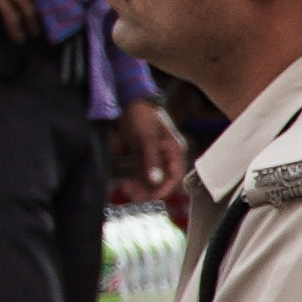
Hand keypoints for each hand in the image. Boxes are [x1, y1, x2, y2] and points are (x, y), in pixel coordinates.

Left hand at [125, 90, 200, 205]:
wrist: (128, 102)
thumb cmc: (141, 116)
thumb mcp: (146, 138)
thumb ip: (151, 160)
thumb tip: (155, 181)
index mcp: (174, 150)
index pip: (175, 177)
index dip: (164, 190)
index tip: (150, 198)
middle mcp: (167, 157)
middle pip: (163, 182)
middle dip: (149, 191)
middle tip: (133, 195)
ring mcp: (155, 158)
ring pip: (151, 182)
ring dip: (141, 189)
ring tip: (126, 190)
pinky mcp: (143, 159)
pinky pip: (142, 176)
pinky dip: (135, 182)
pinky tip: (126, 185)